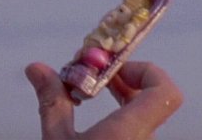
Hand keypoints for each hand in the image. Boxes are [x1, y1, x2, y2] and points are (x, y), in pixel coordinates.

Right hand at [24, 61, 182, 139]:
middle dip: (125, 80)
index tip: (110, 70)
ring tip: (86, 96)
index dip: (144, 71)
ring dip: (122, 99)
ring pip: (146, 117)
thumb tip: (36, 69)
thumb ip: (51, 101)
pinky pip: (138, 133)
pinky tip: (95, 124)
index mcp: (129, 133)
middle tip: (94, 76)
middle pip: (155, 100)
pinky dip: (121, 119)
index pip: (165, 91)